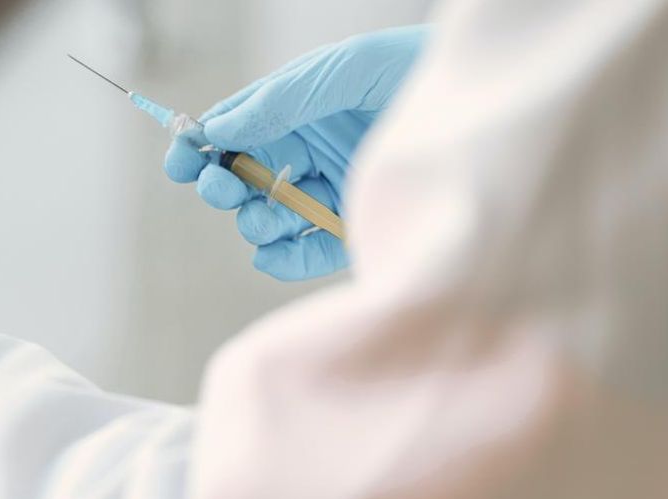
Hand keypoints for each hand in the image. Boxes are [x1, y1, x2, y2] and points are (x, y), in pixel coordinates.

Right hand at [164, 25, 429, 279]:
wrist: (488, 103)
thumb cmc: (415, 70)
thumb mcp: (343, 70)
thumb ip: (281, 99)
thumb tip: (220, 128)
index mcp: (295, 112)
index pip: (234, 132)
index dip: (200, 146)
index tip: (179, 161)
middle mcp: (308, 154)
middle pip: (243, 180)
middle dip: (223, 187)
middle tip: (221, 188)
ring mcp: (330, 194)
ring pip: (269, 219)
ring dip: (255, 221)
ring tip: (263, 217)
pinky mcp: (356, 231)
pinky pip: (306, 254)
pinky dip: (283, 260)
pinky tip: (274, 253)